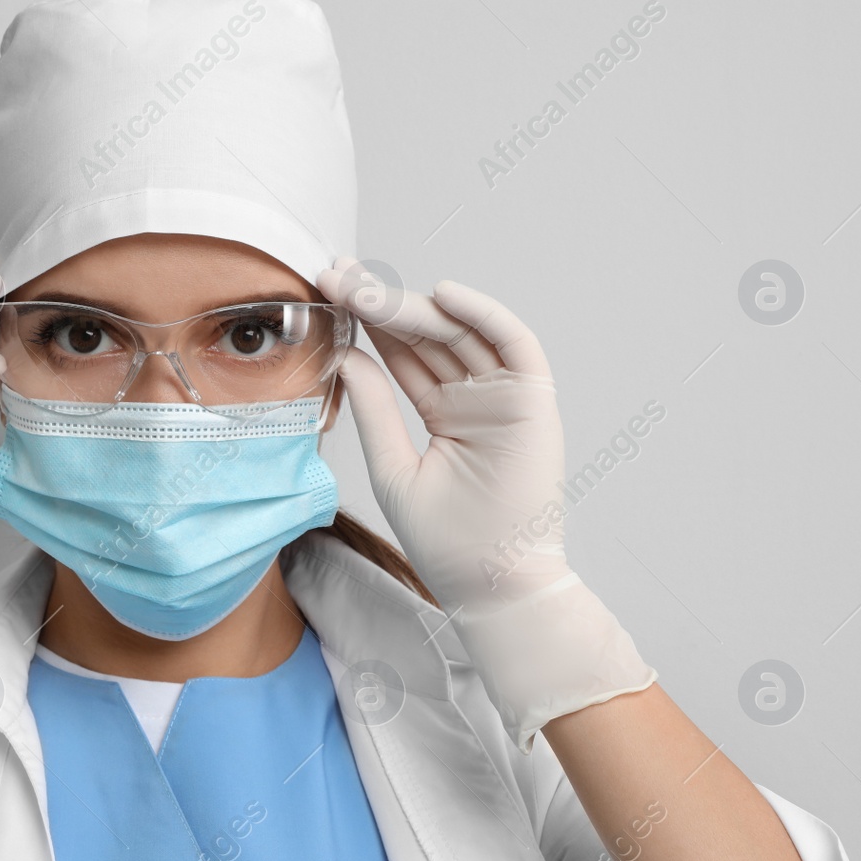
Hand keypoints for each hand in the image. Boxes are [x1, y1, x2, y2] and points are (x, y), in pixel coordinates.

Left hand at [318, 259, 654, 751]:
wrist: (490, 584)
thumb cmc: (445, 541)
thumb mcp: (391, 466)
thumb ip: (373, 409)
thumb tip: (345, 356)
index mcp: (444, 414)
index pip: (403, 355)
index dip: (368, 322)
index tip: (328, 293)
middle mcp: (475, 398)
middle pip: (427, 336)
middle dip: (381, 303)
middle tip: (336, 276)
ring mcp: (504, 397)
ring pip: (460, 333)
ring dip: (415, 305)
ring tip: (366, 285)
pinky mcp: (533, 401)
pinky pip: (514, 345)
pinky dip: (484, 315)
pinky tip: (440, 295)